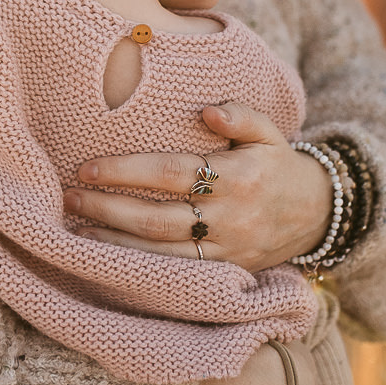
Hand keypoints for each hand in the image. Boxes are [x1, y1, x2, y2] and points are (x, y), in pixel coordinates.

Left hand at [65, 104, 331, 270]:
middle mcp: (230, 217)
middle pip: (157, 217)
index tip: (87, 167)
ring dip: (113, 241)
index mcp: (238, 176)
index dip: (126, 171)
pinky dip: (137, 266)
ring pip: (160, 252)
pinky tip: (106, 255)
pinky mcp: (224, 272)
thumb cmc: (279, 165)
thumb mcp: (270, 132)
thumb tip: (207, 111)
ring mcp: (226, 249)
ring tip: (75, 227)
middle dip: (107, 209)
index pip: (171, 172)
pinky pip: (174, 272)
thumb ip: (241, 115)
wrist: (318, 214)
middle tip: (67, 197)